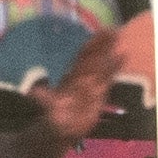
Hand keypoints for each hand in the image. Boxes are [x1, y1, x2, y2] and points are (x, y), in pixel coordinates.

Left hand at [34, 22, 141, 146]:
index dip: (89, 45)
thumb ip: (45, 99)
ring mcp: (92, 81)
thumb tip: (33, 91)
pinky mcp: (100, 90)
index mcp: (70, 75)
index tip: (97, 34)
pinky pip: (109, 76)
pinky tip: (124, 55)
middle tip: (113, 30)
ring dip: (109, 50)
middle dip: (102, 43)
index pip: (81, 56)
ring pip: (102, 63)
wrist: (65, 128)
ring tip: (119, 37)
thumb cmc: (56, 116)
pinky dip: (116, 66)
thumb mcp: (49, 107)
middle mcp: (81, 75)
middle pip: (93, 56)